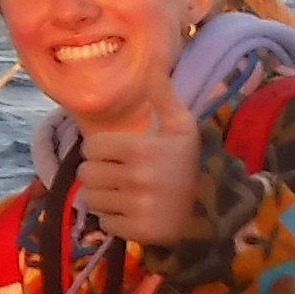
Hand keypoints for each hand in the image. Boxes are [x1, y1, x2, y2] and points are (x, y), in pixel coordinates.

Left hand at [74, 71, 203, 247]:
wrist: (209, 210)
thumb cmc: (185, 164)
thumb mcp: (181, 126)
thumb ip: (162, 95)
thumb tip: (153, 61)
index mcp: (143, 149)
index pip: (91, 148)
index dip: (101, 150)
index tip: (117, 154)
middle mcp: (138, 178)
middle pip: (86, 174)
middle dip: (98, 173)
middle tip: (117, 174)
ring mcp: (137, 208)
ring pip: (90, 199)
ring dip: (102, 196)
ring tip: (122, 193)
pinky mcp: (136, 232)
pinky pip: (104, 223)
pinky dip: (113, 220)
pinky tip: (131, 212)